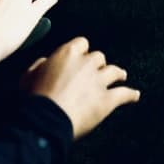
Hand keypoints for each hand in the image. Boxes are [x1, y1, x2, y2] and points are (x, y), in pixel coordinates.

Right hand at [22, 37, 139, 139]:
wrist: (46, 119)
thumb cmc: (34, 99)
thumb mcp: (28, 76)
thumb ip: (40, 65)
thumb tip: (46, 62)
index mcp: (67, 54)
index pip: (81, 43)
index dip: (82, 51)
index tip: (81, 57)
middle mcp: (86, 63)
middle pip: (98, 57)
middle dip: (97, 64)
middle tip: (96, 72)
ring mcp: (99, 81)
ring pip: (115, 71)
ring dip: (118, 73)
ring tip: (122, 76)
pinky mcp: (107, 100)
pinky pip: (124, 94)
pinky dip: (131, 95)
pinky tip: (135, 96)